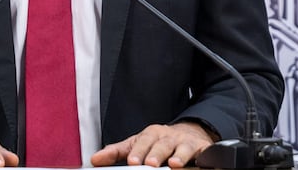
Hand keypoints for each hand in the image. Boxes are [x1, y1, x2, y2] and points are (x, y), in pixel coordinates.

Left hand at [91, 121, 213, 167]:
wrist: (188, 133)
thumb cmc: (158, 143)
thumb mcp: (137, 144)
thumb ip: (116, 152)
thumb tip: (94, 160)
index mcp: (151, 134)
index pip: (143, 142)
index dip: (138, 152)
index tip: (133, 162)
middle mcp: (168, 136)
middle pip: (162, 144)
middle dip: (156, 154)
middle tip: (150, 164)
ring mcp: (185, 142)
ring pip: (182, 148)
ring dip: (179, 156)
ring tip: (173, 164)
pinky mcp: (201, 149)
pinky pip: (203, 153)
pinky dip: (203, 158)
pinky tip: (199, 163)